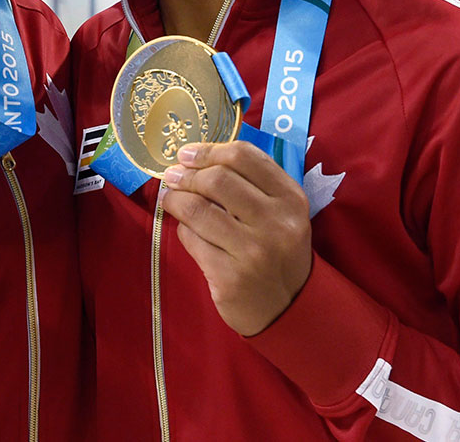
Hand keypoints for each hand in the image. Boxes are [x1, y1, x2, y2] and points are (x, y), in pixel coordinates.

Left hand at [161, 140, 313, 335]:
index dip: (208, 150)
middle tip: (173, 176)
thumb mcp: (281, 212)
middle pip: (217, 179)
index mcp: (290, 198)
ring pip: (198, 209)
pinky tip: (185, 229)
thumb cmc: (277, 250)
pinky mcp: (230, 277)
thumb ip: (250, 183)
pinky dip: (183, 229)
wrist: (288, 309)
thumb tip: (196, 158)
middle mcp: (276, 222)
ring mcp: (253, 252)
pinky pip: (192, 240)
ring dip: (175, 199)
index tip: (187, 154)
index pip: (244, 157)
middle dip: (186, 174)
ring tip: (169, 198)